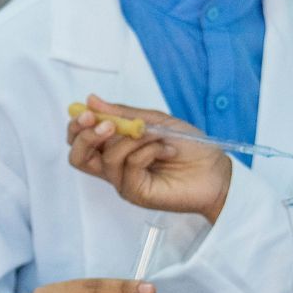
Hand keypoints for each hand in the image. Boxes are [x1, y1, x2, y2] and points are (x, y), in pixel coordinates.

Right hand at [66, 94, 233, 221]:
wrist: (216, 171)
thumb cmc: (189, 147)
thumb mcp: (155, 120)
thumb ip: (123, 113)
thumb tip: (91, 100)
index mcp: (116, 148)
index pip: (81, 140)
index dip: (77, 126)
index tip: (87, 111)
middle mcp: (115, 166)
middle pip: (78, 156)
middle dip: (86, 135)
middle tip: (106, 123)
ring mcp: (124, 181)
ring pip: (107, 158)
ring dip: (132, 138)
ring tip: (155, 135)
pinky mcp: (136, 192)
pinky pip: (130, 166)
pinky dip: (148, 150)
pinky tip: (166, 150)